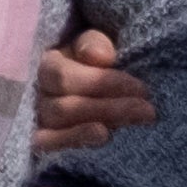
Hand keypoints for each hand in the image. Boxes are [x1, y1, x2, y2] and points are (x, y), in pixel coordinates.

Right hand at [31, 26, 151, 156]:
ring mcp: (39, 116)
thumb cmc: (95, 65)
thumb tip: (99, 55)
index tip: (141, 88)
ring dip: (102, 120)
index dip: (104, 83)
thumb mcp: (95, 46)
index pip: (65, 76)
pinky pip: (50, 142)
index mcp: (48, 63)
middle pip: (67, 104)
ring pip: (62, 121)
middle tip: (149, 110)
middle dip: (111, 106)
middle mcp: (38, 91)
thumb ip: (94, 43)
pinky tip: (104, 136)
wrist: (92, 90)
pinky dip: (76, 138)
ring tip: (138, 121)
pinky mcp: (43, 139)